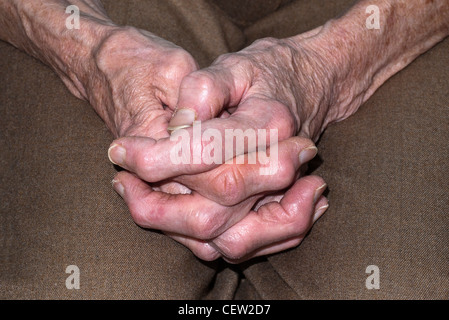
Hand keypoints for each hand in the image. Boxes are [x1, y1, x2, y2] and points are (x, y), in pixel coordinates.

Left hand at [107, 30, 340, 261]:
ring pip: (227, 239)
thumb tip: (176, 128)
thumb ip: (204, 90)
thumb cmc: (266, 73)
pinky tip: (167, 214)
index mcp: (270, 123)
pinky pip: (238, 246)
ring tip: (135, 194)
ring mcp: (281, 196)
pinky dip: (197, 239)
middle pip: (215, 209)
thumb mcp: (235, 65)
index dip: (158, 157)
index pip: (208, 152)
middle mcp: (281, 169)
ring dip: (172, 226)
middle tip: (121, 174)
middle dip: (156, 202)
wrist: (309, 88)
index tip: (119, 149)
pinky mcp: (274, 212)